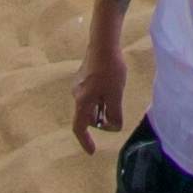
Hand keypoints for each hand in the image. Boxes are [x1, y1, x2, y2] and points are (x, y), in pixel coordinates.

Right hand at [71, 32, 126, 152]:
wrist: (104, 42)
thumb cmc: (110, 69)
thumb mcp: (115, 94)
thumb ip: (114, 114)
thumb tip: (113, 128)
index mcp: (82, 101)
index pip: (79, 128)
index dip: (85, 141)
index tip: (92, 151)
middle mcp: (77, 94)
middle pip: (87, 116)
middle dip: (100, 120)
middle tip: (115, 118)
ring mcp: (79, 84)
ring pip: (90, 104)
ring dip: (102, 108)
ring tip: (116, 97)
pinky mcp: (85, 75)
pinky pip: (92, 94)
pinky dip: (101, 98)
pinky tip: (113, 86)